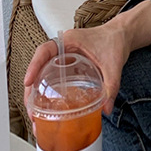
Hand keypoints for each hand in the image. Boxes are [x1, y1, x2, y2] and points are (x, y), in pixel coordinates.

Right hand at [23, 0, 150, 123]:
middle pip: (39, 67)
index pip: (45, 50)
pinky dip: (47, 92)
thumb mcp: (114, 64)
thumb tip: (105, 109)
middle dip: (31, 89)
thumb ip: (111, 86)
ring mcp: (64, 57)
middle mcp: (63, 48)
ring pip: (43, 74)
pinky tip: (48, 108)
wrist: (122, 36)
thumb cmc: (115, 41)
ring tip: (35, 115)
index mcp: (69, 40)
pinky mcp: (68, 66)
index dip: (33, 66)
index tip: (28, 81)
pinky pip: (52, 78)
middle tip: (31, 110)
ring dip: (36, 93)